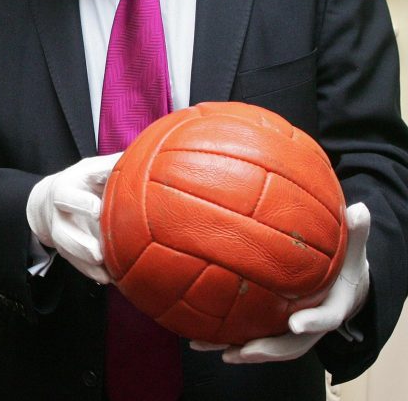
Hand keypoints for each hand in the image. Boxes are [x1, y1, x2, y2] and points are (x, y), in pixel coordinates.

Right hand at [26, 153, 120, 283]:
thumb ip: (113, 165)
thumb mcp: (93, 168)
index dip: (80, 203)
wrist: (50, 201)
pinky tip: (109, 278)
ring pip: (67, 251)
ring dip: (86, 262)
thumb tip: (150, 155)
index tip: (97, 209)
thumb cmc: (83, 182)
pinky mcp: (67, 251)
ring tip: (106, 269)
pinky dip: (92, 273)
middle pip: (62, 231)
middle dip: (80, 243)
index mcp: (66, 188)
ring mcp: (61, 234)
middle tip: (99, 251)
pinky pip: (76, 265)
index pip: (67, 195)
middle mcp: (59, 214)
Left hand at [191, 202, 370, 362]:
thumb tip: (359, 209)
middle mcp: (311, 325)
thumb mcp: (354, 250)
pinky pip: (254, 337)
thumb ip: (356, 232)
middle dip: (268, 349)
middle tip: (245, 351)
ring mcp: (291, 330)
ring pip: (269, 347)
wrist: (345, 287)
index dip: (312, 322)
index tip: (295, 324)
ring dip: (242, 351)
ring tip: (215, 350)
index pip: (325, 319)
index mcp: (332, 307)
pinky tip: (202, 339)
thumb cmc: (345, 265)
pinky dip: (230, 341)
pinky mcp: (274, 327)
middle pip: (292, 344)